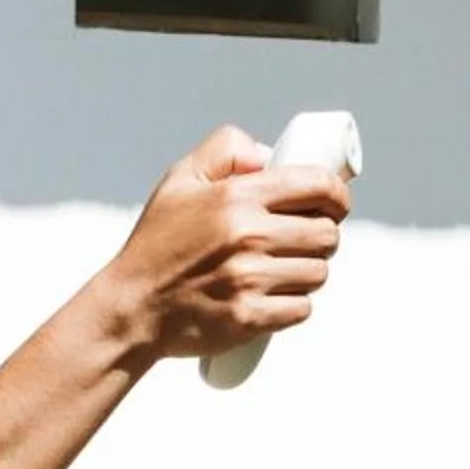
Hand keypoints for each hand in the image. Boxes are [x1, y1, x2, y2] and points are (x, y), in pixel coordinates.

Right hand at [92, 126, 351, 362]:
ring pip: (319, 272)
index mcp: (236, 197)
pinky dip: (292, 305)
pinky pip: (302, 309)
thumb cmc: (157, 244)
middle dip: (323, 235)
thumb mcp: (180, 180)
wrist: (131, 308)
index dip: (338, 194)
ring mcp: (249, 280)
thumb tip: (268, 156)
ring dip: (308, 272)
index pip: (317, 185)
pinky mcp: (249, 318)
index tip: (336, 203)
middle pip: (327, 233)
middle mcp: (247, 236)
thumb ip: (224, 150)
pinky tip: (272, 297)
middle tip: (304, 240)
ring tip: (282, 270)